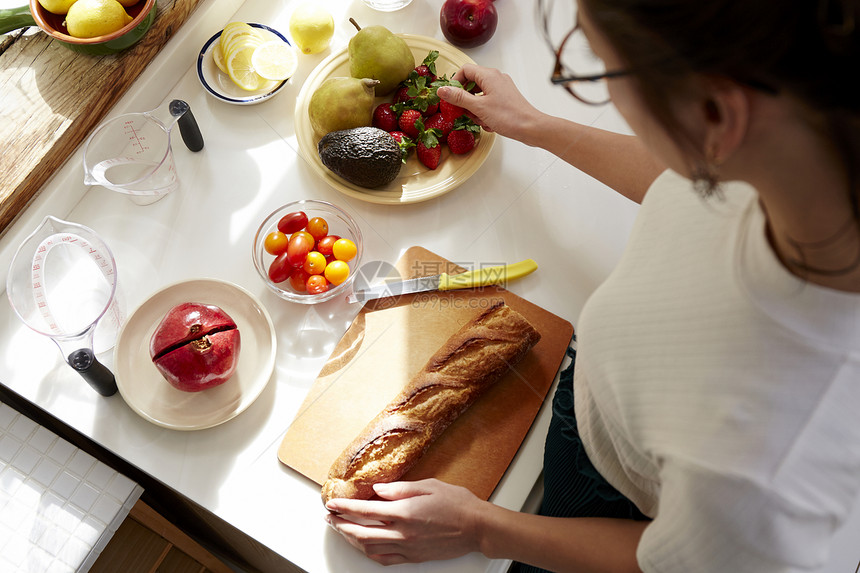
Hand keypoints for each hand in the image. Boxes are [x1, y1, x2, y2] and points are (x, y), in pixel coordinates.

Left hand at [324, 479, 487, 565]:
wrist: (477, 528)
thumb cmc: (457, 503)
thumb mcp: (429, 485)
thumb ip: (400, 488)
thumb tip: (377, 490)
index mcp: (405, 511)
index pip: (365, 510)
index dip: (345, 507)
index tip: (332, 503)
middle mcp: (403, 532)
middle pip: (361, 532)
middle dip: (341, 525)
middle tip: (330, 518)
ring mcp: (407, 547)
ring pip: (369, 548)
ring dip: (352, 539)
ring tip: (343, 530)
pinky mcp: (414, 557)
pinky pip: (385, 559)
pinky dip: (370, 553)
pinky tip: (365, 546)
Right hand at [437, 63, 544, 141]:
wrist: (531, 127)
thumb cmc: (509, 116)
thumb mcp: (478, 108)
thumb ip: (458, 98)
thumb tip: (442, 90)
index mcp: (489, 75)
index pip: (465, 70)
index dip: (455, 82)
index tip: (451, 96)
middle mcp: (496, 78)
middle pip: (471, 83)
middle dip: (466, 99)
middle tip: (464, 112)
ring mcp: (501, 88)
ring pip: (479, 94)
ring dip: (475, 108)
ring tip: (480, 120)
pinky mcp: (505, 98)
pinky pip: (488, 101)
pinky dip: (484, 112)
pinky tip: (488, 123)